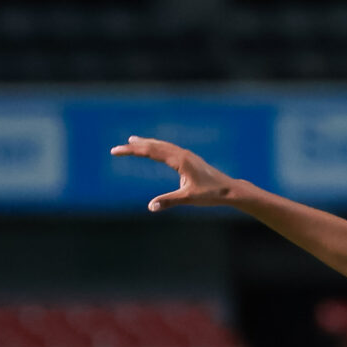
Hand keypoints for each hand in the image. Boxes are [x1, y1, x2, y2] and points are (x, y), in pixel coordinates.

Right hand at [111, 136, 235, 211]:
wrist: (230, 189)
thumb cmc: (211, 194)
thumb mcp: (188, 198)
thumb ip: (169, 201)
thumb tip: (151, 207)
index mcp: (180, 160)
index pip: (150, 152)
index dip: (132, 151)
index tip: (116, 151)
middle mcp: (182, 154)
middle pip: (154, 146)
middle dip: (135, 146)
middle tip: (119, 147)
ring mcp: (187, 155)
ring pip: (162, 145)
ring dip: (147, 143)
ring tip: (133, 140)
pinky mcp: (190, 160)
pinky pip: (170, 149)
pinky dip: (158, 147)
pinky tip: (156, 149)